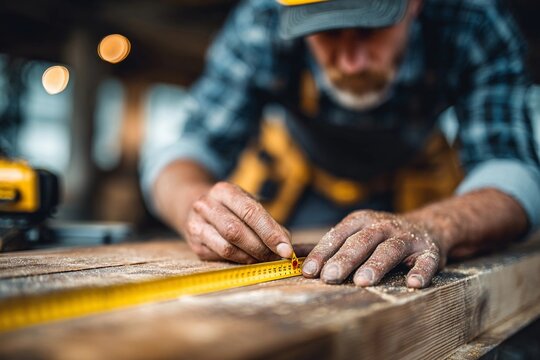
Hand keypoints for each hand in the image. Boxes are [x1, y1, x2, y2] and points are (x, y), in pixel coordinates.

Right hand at [184, 181, 293, 263]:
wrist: (197, 208)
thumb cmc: (232, 209)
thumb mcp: (248, 205)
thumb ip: (269, 223)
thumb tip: (286, 246)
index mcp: (224, 191)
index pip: (250, 212)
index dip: (270, 232)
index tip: (286, 249)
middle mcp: (206, 205)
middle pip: (236, 231)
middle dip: (260, 247)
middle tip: (276, 257)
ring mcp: (196, 225)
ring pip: (227, 247)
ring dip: (250, 257)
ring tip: (263, 259)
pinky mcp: (194, 244)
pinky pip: (220, 257)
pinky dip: (238, 261)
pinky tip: (248, 259)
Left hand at [301, 210, 446, 287]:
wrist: (428, 226)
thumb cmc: (381, 235)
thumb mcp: (355, 232)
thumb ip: (328, 244)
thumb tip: (291, 254)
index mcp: (361, 221)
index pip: (337, 236)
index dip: (322, 253)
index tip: (308, 271)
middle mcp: (382, 226)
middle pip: (361, 242)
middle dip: (344, 259)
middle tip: (330, 277)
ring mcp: (407, 237)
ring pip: (389, 249)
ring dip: (376, 265)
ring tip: (364, 281)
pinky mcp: (430, 250)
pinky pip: (426, 261)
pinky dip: (421, 271)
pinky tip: (413, 284)